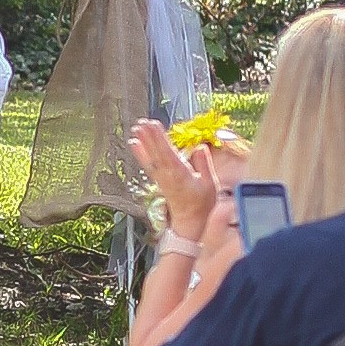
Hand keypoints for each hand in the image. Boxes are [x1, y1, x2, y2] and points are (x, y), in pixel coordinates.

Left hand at [131, 121, 211, 237]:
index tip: (154, 125)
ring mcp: (161, 178)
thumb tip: (199, 147)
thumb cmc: (202, 204)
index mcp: (180, 174)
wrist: (190, 223)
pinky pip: (148, 164)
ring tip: (136, 128)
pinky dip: (140, 154)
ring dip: (143, 142)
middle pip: (157, 152)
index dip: (160, 138)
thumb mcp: (209, 184)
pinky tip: (135, 144)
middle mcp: (168, 175)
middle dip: (149, 136)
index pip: (168, 152)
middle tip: (142, 122)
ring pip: (151, 157)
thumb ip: (204, 165)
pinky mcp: (158, 181)